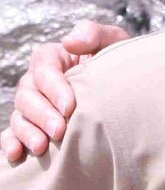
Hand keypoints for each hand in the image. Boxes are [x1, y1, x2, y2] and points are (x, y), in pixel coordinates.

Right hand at [1, 20, 130, 161]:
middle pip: (27, 95)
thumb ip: (94, 34)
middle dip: (42, 114)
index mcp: (54, 57)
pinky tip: (17, 154)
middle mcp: (38, 80)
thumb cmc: (117, 63)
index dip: (53, 88)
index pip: (43, 69)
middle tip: (59, 131)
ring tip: (42, 147)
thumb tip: (69, 41)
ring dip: (28, 132)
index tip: (69, 107)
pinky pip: (13, 133)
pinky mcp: (33, 124)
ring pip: (19, 115)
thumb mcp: (113, 41)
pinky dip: (11, 142)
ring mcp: (33, 103)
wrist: (128, 88)